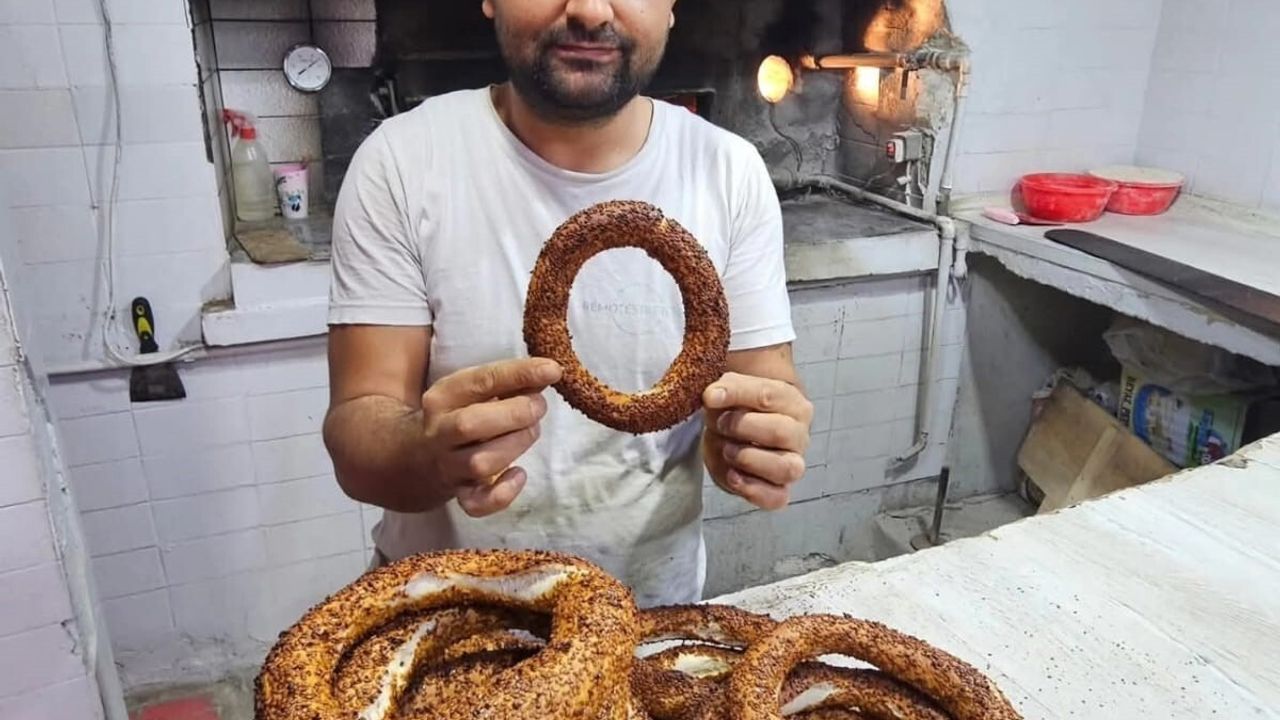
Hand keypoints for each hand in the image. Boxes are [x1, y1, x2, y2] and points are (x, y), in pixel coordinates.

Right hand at [420, 358, 561, 517]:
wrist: (418, 455)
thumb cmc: (460, 413)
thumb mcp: (473, 390)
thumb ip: (508, 382)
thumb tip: (548, 373)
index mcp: (443, 397)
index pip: (481, 381)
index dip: (520, 374)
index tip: (552, 370)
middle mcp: (440, 431)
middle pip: (471, 425)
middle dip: (515, 414)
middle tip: (538, 407)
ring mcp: (448, 465)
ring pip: (480, 463)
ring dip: (515, 446)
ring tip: (530, 431)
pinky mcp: (459, 494)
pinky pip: (477, 504)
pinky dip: (503, 494)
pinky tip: (518, 474)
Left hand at [701, 372, 812, 510]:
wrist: (736, 432)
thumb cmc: (737, 408)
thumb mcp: (729, 390)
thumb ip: (724, 388)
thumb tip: (713, 396)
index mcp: (792, 402)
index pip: (769, 395)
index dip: (736, 395)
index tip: (710, 397)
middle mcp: (798, 434)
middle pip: (781, 433)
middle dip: (743, 427)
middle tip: (720, 425)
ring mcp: (793, 464)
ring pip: (786, 469)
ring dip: (749, 459)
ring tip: (727, 450)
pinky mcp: (779, 489)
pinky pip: (777, 497)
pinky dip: (753, 489)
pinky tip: (732, 476)